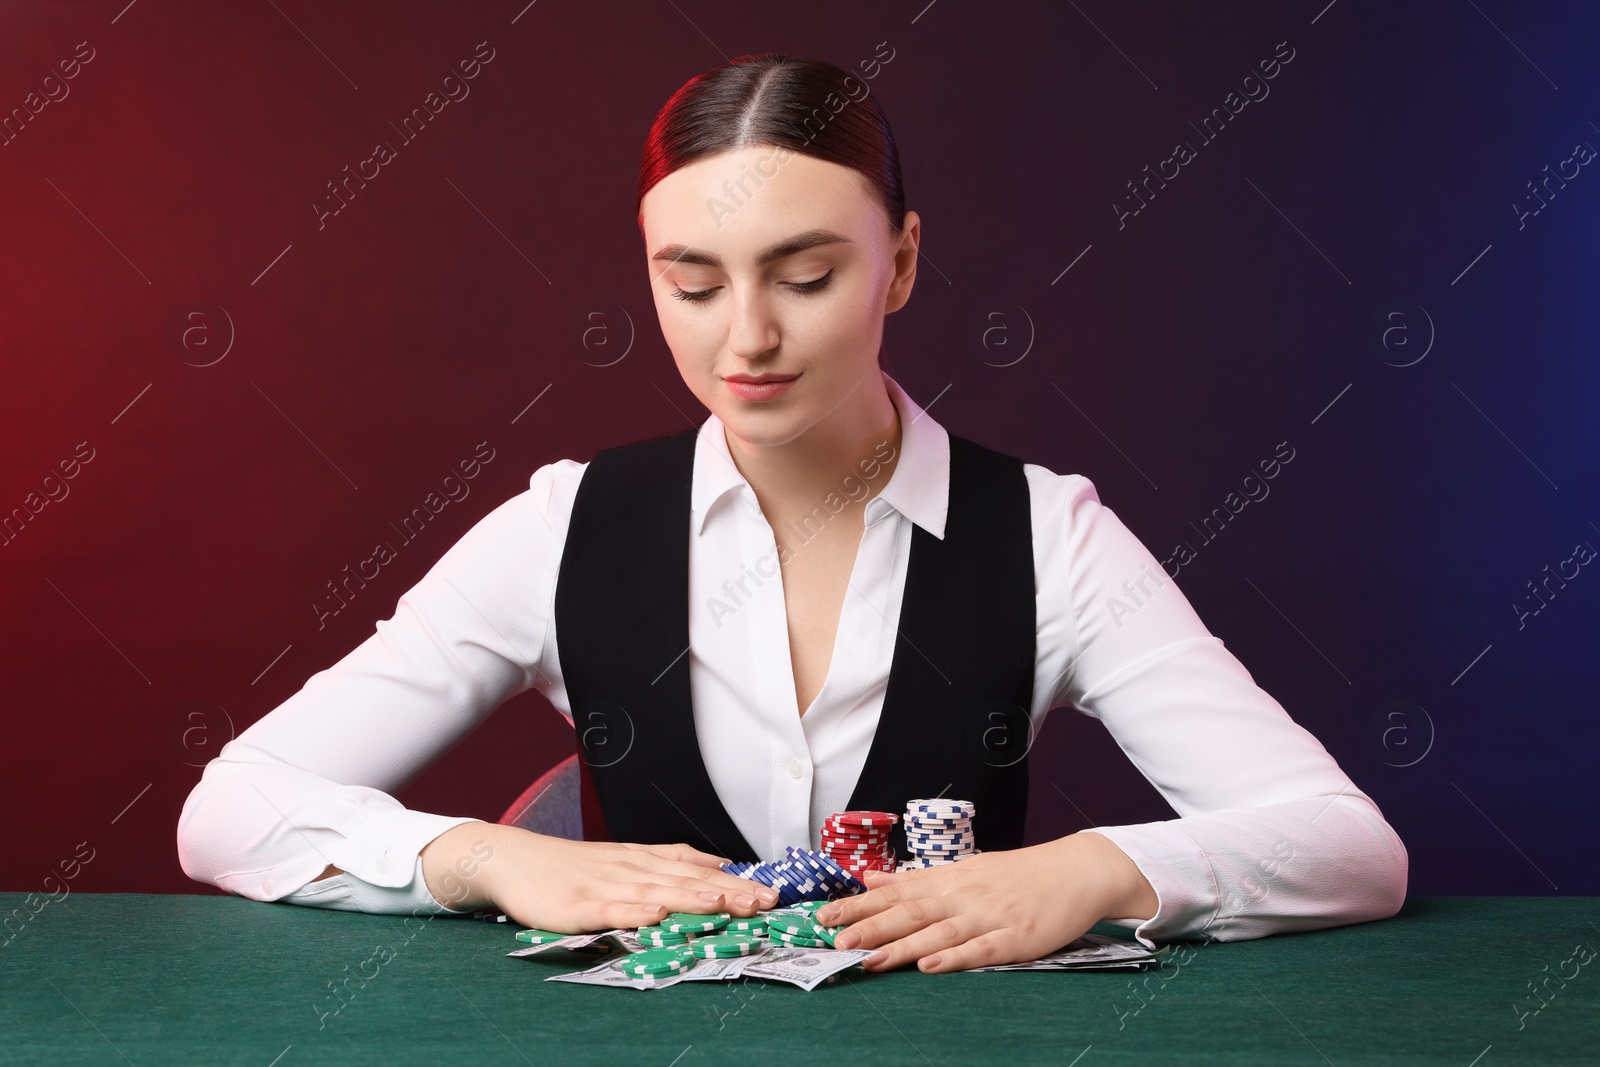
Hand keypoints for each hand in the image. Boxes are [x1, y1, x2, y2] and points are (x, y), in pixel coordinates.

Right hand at [420, 822, 777, 931]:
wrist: (516, 859)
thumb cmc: (574, 867)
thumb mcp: (626, 860)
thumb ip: (668, 866)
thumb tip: (717, 870)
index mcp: (645, 859)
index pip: (699, 868)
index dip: (736, 879)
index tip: (771, 891)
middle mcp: (633, 869)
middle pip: (688, 879)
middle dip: (730, 891)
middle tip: (765, 902)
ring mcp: (606, 885)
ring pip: (657, 891)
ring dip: (693, 897)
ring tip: (725, 903)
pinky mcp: (578, 905)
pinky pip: (610, 909)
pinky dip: (635, 911)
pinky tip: (654, 914)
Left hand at [814, 831, 1158, 972]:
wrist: (1077, 870)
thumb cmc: (1018, 874)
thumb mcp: (963, 869)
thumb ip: (915, 879)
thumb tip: (870, 878)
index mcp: (949, 880)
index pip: (895, 892)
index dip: (859, 905)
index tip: (824, 916)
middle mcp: (963, 896)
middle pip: (911, 912)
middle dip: (872, 926)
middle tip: (836, 940)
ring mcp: (989, 917)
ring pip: (939, 932)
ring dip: (903, 946)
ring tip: (871, 959)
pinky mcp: (1016, 938)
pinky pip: (981, 950)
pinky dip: (956, 958)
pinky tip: (932, 966)